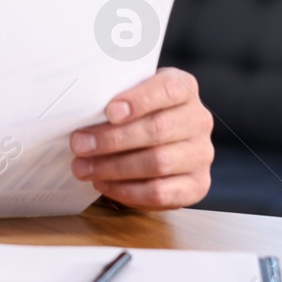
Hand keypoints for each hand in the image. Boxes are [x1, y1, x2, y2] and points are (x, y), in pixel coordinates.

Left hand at [69, 67, 214, 209]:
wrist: (154, 138)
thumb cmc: (133, 110)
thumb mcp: (125, 92)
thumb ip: (112, 94)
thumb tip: (80, 106)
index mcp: (183, 88)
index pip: (168, 89)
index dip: (139, 101)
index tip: (109, 112)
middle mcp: (198, 120)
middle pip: (157, 130)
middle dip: (113, 139)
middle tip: (79, 145)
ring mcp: (201, 154)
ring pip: (158, 162)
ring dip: (114, 167)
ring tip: (83, 168)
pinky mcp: (197, 184)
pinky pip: (161, 192)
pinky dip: (127, 190)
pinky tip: (103, 183)